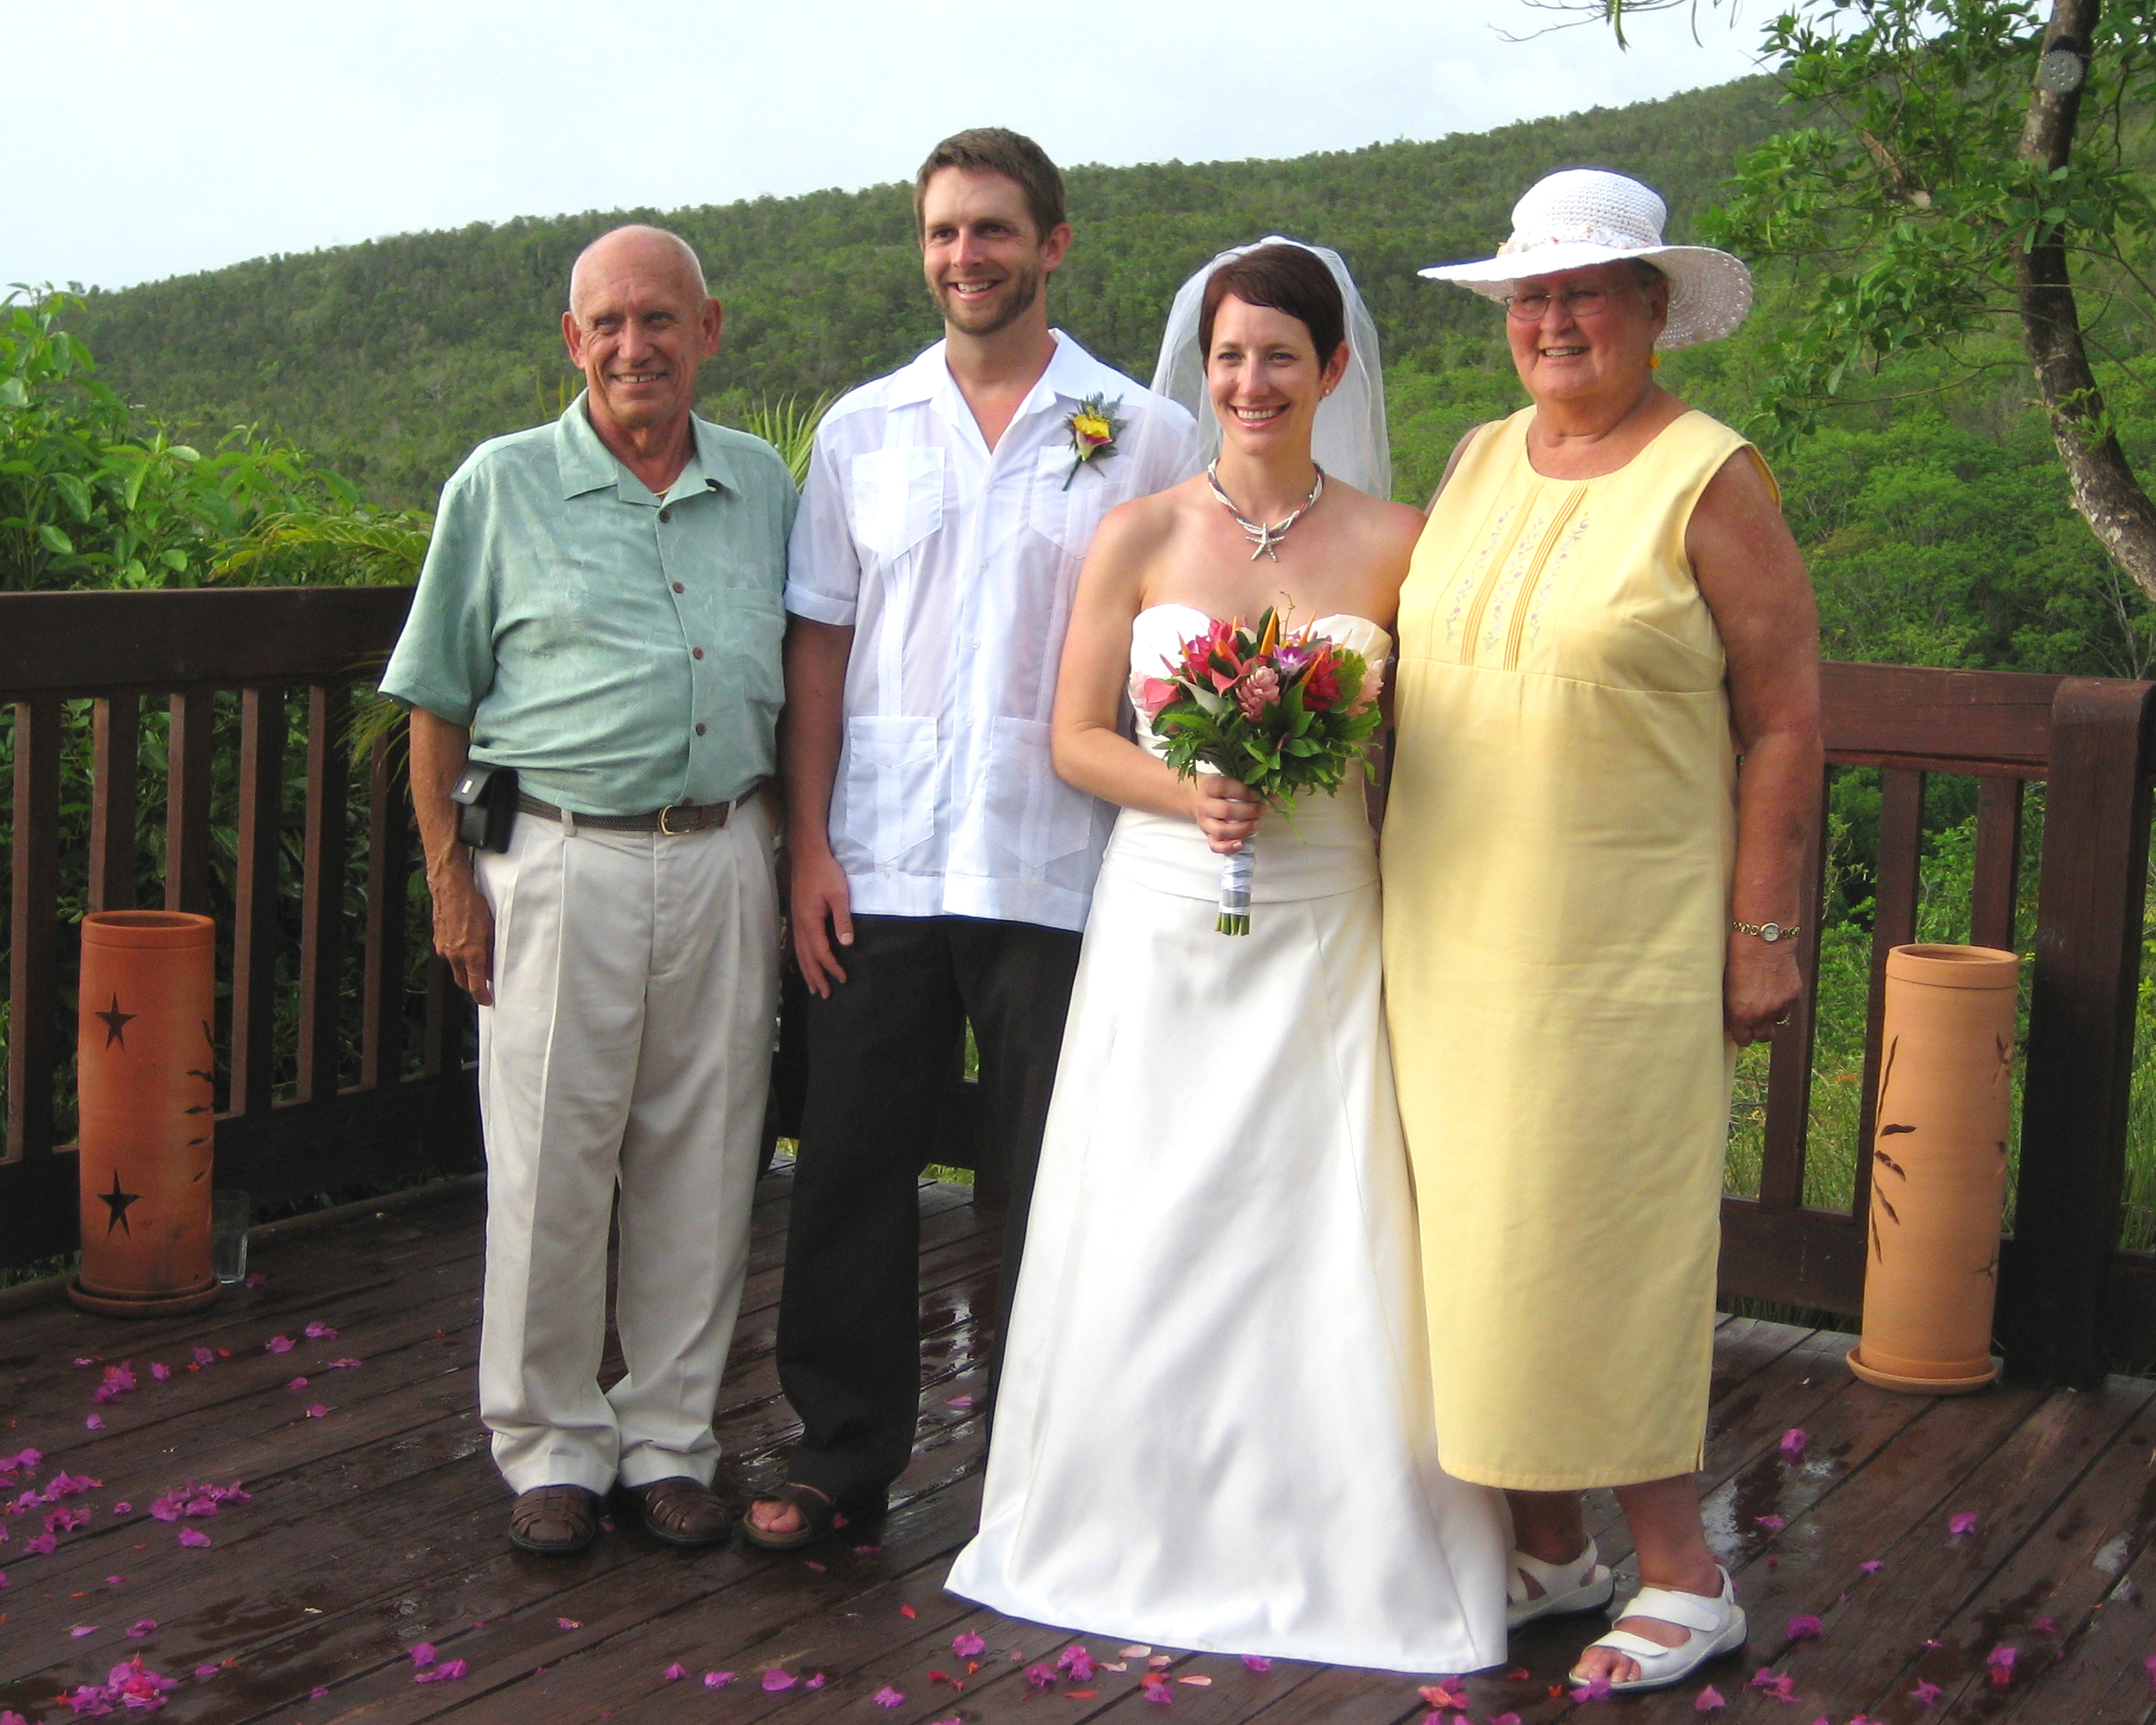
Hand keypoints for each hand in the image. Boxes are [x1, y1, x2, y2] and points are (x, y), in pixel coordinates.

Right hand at [429, 864, 494, 1006]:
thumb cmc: (473, 905)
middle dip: (472, 986)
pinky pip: (449, 956)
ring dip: (465, 971)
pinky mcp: (438, 941)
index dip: (482, 996)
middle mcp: (454, 955)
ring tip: (477, 963)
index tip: (487, 1001)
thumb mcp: (490, 929)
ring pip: (455, 969)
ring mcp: (444, 948)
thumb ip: (490, 952)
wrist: (451, 889)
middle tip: (483, 986)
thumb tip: (490, 968)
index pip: (475, 985)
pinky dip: (457, 958)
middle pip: (463, 981)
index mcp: (471, 954)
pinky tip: (465, 947)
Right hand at [791, 845, 853, 997]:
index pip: (821, 952)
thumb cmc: (826, 872)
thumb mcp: (839, 894)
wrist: (808, 854)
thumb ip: (842, 919)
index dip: (831, 967)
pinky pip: (797, 944)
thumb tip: (846, 943)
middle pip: (806, 958)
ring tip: (813, 987)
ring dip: (807, 971)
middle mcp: (799, 925)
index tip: (842, 979)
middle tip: (825, 995)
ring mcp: (796, 921)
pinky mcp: (797, 916)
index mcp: (810, 922)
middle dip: (816, 977)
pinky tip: (804, 963)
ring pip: (799, 953)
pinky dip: (801, 958)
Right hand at [1190, 771, 1263, 854]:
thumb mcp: (1229, 781)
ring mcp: (1204, 822)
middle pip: (1226, 811)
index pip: (1225, 787)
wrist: (1195, 797)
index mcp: (1210, 787)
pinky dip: (1229, 847)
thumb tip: (1274, 793)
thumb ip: (1249, 786)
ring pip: (1222, 831)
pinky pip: (1215, 846)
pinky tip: (1242, 843)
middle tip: (1262, 809)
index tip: (1257, 795)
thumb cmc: (1217, 789)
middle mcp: (1204, 805)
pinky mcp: (1207, 835)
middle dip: (1249, 811)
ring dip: (1243, 829)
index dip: (1244, 792)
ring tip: (1257, 824)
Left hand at [1726, 934, 1800, 1047]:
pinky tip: (1775, 990)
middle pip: (1763, 1038)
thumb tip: (1728, 1022)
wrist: (1764, 939)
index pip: (1743, 1040)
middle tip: (1752, 1021)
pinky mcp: (1794, 995)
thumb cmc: (1738, 958)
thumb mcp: (1727, 985)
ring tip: (1764, 1003)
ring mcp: (1781, 1005)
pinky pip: (1788, 1008)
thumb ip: (1729, 1006)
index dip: (1740, 1034)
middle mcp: (1763, 1014)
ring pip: (1777, 1024)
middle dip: (1757, 1031)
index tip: (1739, 1028)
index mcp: (1742, 1013)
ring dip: (1771, 1018)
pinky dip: (1782, 1004)